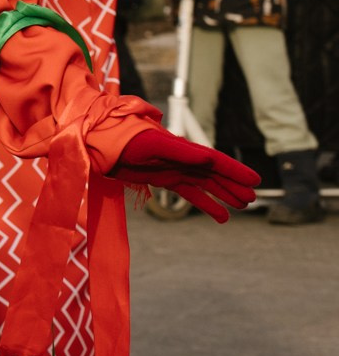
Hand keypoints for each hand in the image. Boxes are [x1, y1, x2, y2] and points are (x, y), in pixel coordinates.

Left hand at [113, 126, 259, 221]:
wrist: (99, 142)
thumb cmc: (124, 138)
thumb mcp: (153, 144)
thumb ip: (181, 151)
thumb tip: (209, 158)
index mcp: (182, 148)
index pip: (215, 160)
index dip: (235, 170)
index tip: (255, 180)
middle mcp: (181, 159)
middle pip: (214, 174)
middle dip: (233, 185)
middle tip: (253, 199)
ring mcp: (173, 169)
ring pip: (205, 184)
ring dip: (223, 195)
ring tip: (243, 207)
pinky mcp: (162, 179)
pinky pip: (190, 193)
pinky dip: (206, 204)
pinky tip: (221, 217)